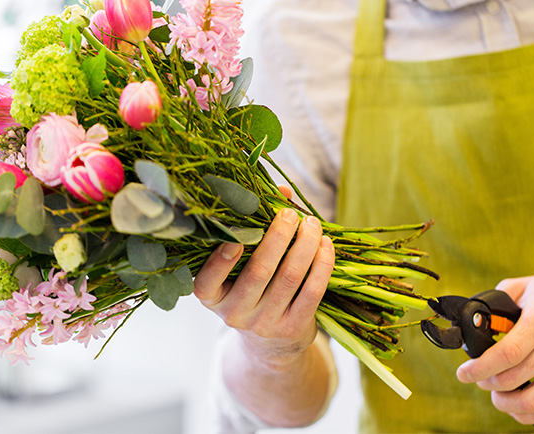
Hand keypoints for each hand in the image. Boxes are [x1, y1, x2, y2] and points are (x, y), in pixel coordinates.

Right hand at [193, 187, 334, 367]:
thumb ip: (254, 226)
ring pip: (289, 277)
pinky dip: (322, 265)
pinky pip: (312, 292)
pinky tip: (325, 245)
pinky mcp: (292, 328)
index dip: (219, 261)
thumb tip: (282, 191)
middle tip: (290, 215)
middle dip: (277, 238)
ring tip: (312, 223)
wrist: (269, 343)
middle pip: (259, 272)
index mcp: (212, 296)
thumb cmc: (251, 288)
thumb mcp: (239, 267)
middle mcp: (234, 313)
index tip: (234, 239)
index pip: (208, 281)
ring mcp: (264, 323)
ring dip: (304, 245)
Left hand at [456, 273, 533, 425]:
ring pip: (532, 402)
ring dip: (504, 402)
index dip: (480, 368)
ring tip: (494, 392)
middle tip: (476, 378)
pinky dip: (527, 415)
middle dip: (486, 382)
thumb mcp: (525, 286)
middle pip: (514, 379)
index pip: (508, 354)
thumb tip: (473, 320)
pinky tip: (515, 404)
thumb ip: (496, 300)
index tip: (463, 373)